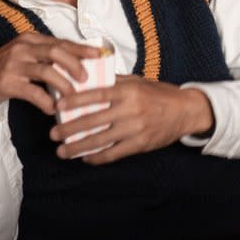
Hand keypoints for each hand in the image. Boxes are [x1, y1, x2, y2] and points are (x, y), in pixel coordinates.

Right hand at [0, 33, 102, 113]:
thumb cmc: (6, 71)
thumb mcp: (26, 57)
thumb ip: (47, 58)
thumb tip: (79, 65)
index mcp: (30, 39)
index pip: (61, 42)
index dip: (81, 49)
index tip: (99, 55)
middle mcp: (22, 48)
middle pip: (56, 52)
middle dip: (75, 64)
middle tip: (86, 78)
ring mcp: (13, 65)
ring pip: (46, 71)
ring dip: (64, 85)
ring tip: (73, 96)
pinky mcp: (5, 82)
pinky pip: (32, 92)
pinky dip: (45, 101)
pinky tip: (52, 109)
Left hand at [50, 76, 213, 163]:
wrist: (186, 111)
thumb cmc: (160, 94)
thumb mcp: (139, 82)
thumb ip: (116, 82)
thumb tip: (89, 81)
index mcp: (129, 91)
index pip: (97, 95)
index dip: (75, 101)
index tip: (58, 106)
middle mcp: (131, 109)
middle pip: (93, 120)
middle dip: (70, 129)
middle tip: (53, 135)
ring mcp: (135, 128)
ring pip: (100, 140)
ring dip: (78, 148)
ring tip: (62, 152)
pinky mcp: (140, 144)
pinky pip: (114, 153)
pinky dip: (97, 157)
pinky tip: (86, 158)